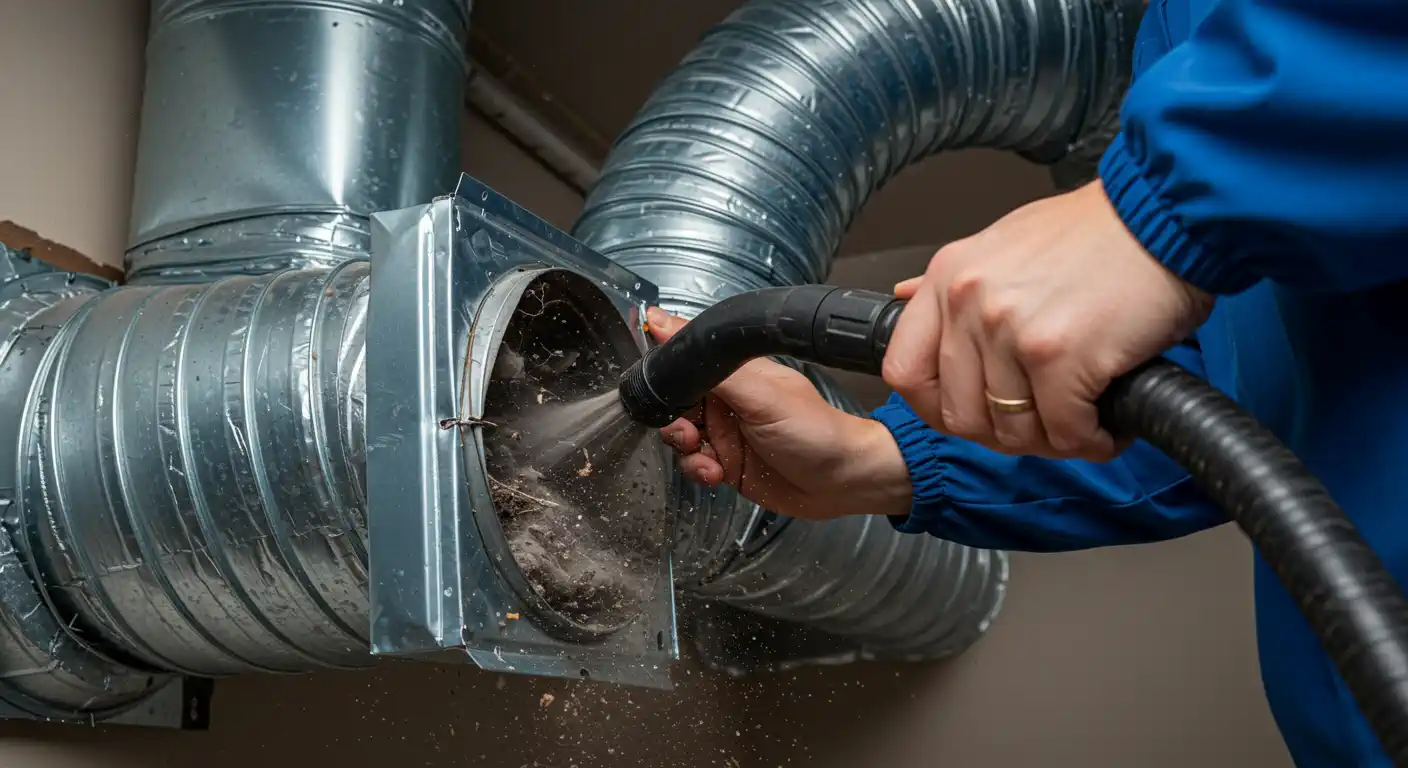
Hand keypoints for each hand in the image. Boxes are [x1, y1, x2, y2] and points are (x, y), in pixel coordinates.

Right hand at [646, 307, 911, 520]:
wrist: (844, 483)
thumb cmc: (815, 431)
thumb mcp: (760, 393)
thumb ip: (711, 363)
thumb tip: (660, 321)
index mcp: (733, 372)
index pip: (683, 362)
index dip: (665, 377)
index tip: (656, 391)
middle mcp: (726, 399)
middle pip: (674, 402)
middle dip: (672, 420)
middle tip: (688, 432)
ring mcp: (726, 432)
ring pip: (679, 436)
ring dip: (684, 449)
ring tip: (705, 457)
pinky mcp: (726, 464)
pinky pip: (694, 464)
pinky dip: (697, 470)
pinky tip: (716, 474)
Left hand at [884, 181, 1212, 460]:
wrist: (1165, 212)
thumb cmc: (1098, 231)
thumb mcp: (1004, 244)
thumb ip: (956, 284)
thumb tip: (906, 299)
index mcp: (948, 276)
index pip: (904, 370)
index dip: (936, 408)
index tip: (972, 414)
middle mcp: (969, 303)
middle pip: (960, 414)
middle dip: (1005, 433)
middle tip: (1045, 425)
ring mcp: (1010, 331)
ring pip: (1013, 431)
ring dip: (1054, 440)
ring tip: (1084, 422)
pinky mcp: (1060, 356)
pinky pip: (1065, 431)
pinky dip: (1092, 440)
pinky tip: (1110, 425)